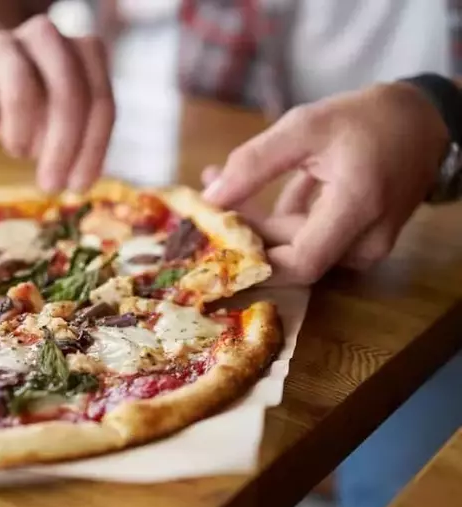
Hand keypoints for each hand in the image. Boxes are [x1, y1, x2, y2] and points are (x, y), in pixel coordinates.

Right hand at [0, 15, 114, 192]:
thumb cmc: (24, 106)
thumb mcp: (58, 121)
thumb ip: (77, 139)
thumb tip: (78, 182)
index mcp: (82, 50)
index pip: (98, 101)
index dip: (92, 149)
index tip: (78, 187)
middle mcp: (47, 36)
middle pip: (68, 93)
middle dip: (62, 148)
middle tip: (50, 186)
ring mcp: (3, 42)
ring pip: (22, 91)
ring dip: (21, 135)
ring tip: (17, 149)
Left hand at [201, 83, 449, 284]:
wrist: (422, 121)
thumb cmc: (365, 119)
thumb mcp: (304, 127)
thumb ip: (254, 163)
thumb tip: (210, 199)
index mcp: (358, 208)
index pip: (301, 263)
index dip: (255, 259)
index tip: (217, 235)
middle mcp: (366, 241)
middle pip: (291, 253)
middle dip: (245, 227)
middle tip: (207, 194)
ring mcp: (365, 247)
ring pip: (296, 246)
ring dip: (257, 219)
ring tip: (219, 179)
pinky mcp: (358, 244)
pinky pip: (309, 239)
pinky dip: (279, 217)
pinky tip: (250, 188)